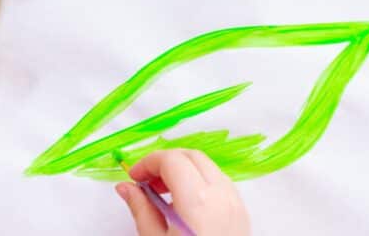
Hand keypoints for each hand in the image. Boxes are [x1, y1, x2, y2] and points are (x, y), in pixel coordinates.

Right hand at [115, 150, 248, 235]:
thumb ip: (140, 208)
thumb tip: (126, 188)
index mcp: (197, 201)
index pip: (171, 160)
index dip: (147, 162)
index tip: (134, 176)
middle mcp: (221, 196)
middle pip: (192, 156)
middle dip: (166, 161)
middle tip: (146, 180)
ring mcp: (236, 203)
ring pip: (208, 166)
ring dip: (184, 169)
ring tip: (163, 193)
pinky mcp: (241, 213)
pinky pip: (220, 183)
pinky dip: (200, 182)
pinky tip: (184, 203)